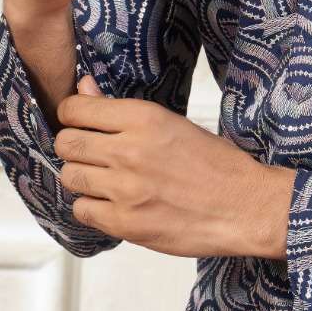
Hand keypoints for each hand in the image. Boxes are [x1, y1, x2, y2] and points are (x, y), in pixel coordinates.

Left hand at [54, 72, 297, 259]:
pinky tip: (113, 203)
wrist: (244, 207)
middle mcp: (129, 151)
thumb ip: (121, 109)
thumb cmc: (215, 164)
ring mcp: (125, 190)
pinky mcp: (125, 224)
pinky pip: (82, 211)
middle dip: (73, 146)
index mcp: (144, 118)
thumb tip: (84, 87)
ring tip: (104, 180)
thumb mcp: (171, 123)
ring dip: (82, 177)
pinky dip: (93, 207)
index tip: (81, 122)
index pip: (75, 109)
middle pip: (66, 143)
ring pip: (70, 176)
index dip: (73, 115)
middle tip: (91, 153)